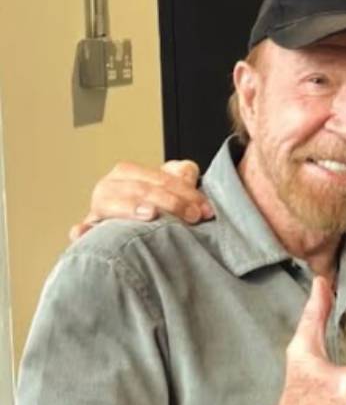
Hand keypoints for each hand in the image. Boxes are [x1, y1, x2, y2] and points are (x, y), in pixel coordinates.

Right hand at [69, 160, 211, 241]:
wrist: (129, 226)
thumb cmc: (150, 204)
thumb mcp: (168, 186)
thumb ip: (181, 175)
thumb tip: (187, 172)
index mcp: (127, 172)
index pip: (160, 178)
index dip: (186, 192)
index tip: (204, 209)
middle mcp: (109, 188)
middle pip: (141, 189)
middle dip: (171, 202)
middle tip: (192, 217)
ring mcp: (97, 209)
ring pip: (114, 203)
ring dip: (132, 208)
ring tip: (150, 214)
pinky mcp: (90, 230)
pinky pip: (83, 228)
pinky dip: (83, 229)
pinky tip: (85, 232)